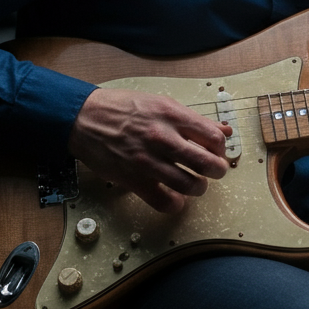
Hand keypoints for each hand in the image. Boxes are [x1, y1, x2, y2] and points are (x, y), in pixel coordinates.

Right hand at [68, 87, 231, 213]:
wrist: (84, 118)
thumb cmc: (124, 108)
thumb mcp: (162, 104)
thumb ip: (194, 119)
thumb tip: (224, 130)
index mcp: (172, 116)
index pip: (214, 138)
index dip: (221, 149)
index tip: (217, 152)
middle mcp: (163, 138)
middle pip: (206, 164)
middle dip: (217, 171)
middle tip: (214, 172)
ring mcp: (148, 161)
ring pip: (189, 185)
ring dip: (199, 188)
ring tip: (196, 185)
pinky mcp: (133, 180)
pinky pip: (164, 201)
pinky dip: (176, 204)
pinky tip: (176, 198)